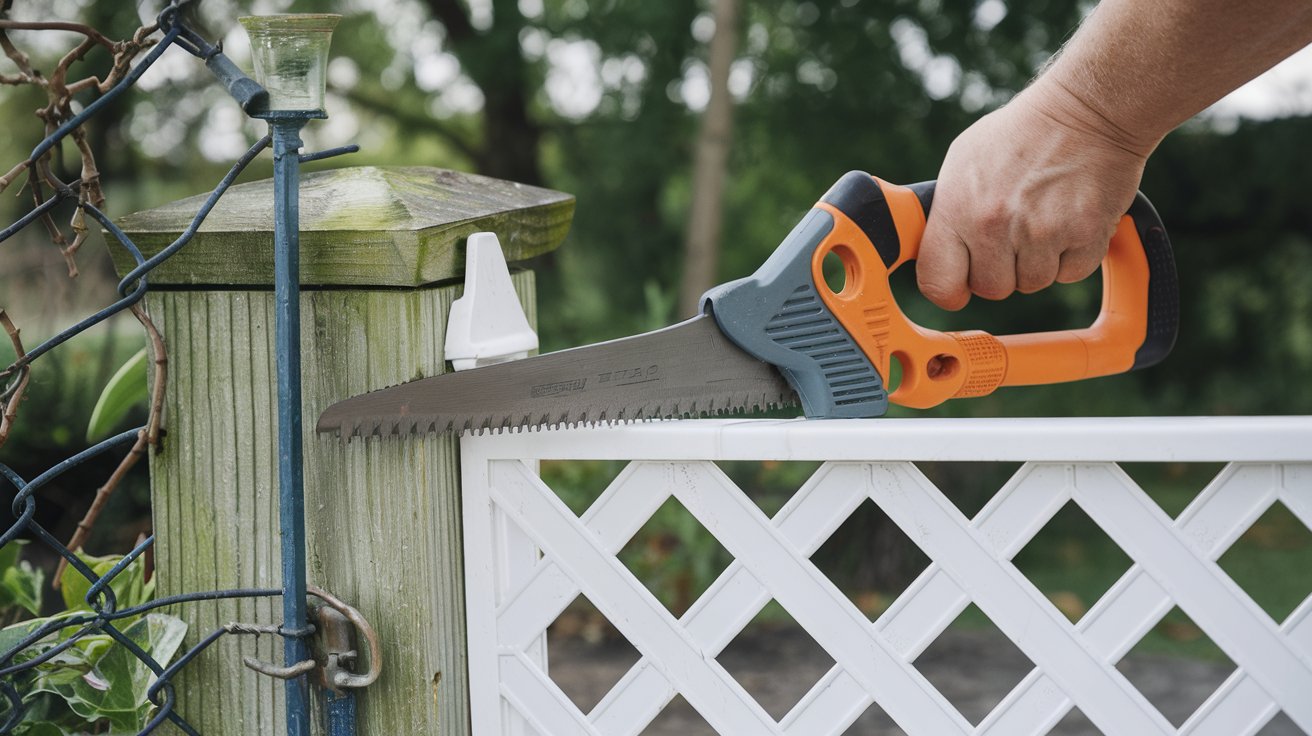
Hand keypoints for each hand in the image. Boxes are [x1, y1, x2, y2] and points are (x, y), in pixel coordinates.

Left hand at [916, 84, 1152, 309]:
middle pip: (992, 289)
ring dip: (1038, 262)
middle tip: (1011, 238)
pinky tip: (1068, 221)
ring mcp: (1042, 233)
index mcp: (959, 209)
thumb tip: (937, 249)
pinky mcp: (1084, 235)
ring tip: (1041, 220)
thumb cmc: (1020, 134)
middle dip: (1001, 271)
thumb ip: (948, 212)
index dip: (949, 289)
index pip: (938, 282)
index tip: (960, 283)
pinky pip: (1071, 274)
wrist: (1085, 110)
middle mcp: (996, 225)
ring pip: (1034, 283)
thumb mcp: (962, 161)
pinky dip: (1072, 256)